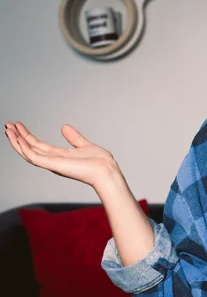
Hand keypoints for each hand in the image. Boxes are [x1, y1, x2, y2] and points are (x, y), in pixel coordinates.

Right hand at [5, 121, 120, 189]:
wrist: (107, 171)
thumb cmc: (100, 163)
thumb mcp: (84, 145)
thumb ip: (74, 138)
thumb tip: (64, 127)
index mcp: (60, 156)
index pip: (39, 145)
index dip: (27, 136)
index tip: (18, 125)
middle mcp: (54, 161)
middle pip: (30, 148)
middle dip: (18, 137)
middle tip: (7, 125)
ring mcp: (53, 164)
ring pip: (29, 153)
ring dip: (17, 142)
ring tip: (8, 129)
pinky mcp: (54, 165)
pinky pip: (35, 157)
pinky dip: (25, 149)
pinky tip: (18, 139)